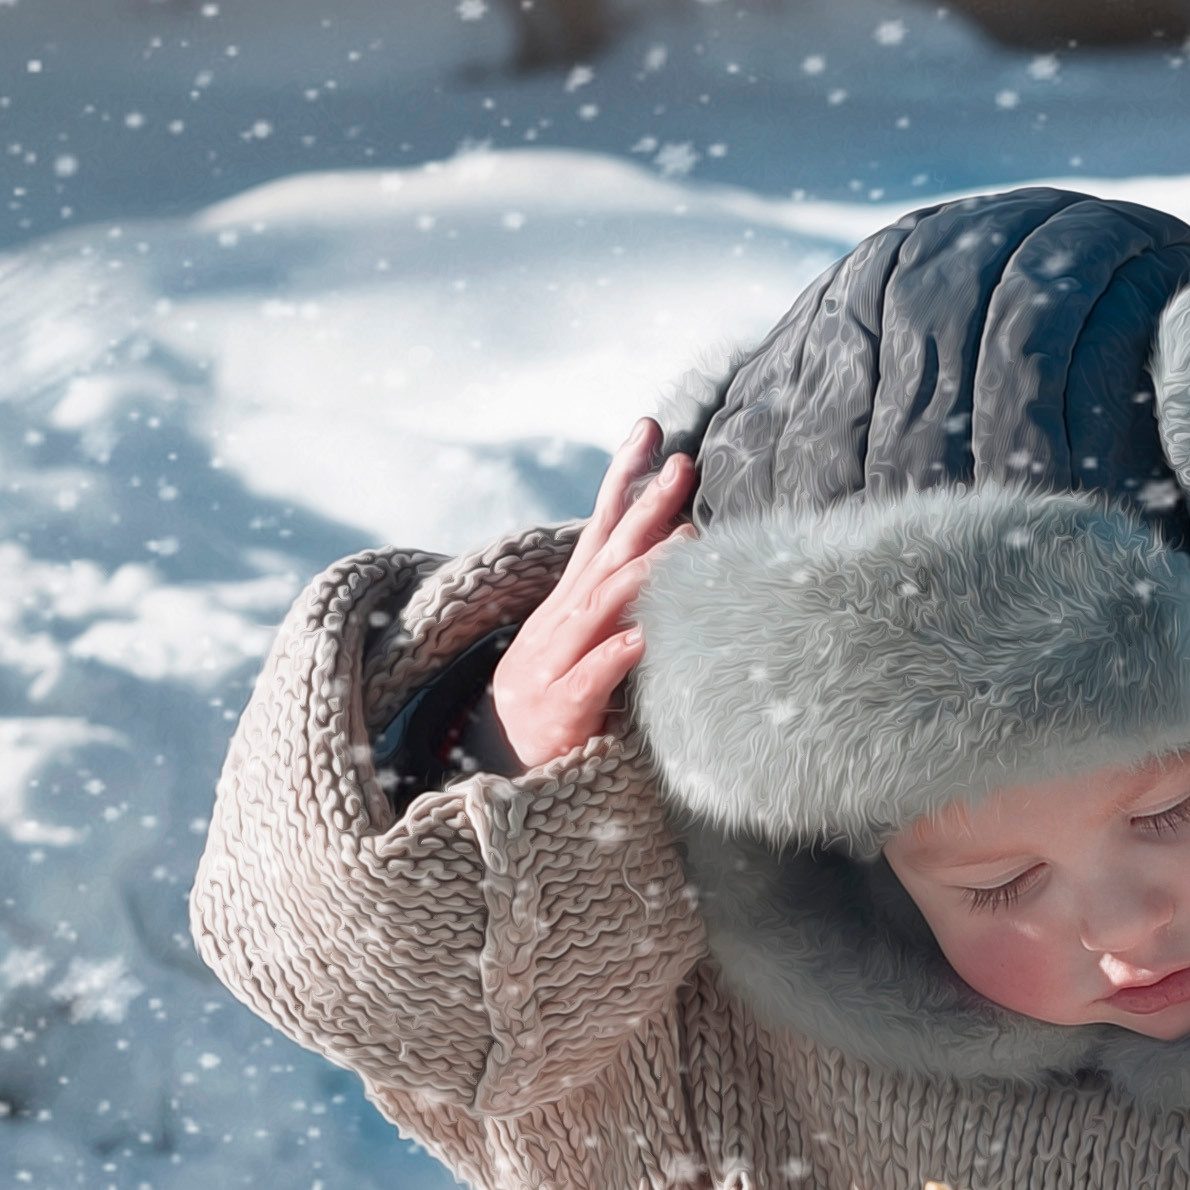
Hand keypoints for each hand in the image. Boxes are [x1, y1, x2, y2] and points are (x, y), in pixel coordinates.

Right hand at [487, 417, 695, 772]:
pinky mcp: (563, 706)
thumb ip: (616, 601)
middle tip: (683, 466)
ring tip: (687, 542)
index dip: (622, 478)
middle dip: (645, 507)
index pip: (598, 527)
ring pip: (603, 605)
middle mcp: (563, 619)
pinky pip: (593, 675)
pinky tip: (647, 635)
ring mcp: (557, 659)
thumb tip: (662, 555)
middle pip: (607, 552)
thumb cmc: (557, 698)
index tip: (650, 429)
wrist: (503, 760)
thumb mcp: (582, 640)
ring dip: (645, 571)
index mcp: (571, 601)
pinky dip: (618, 653)